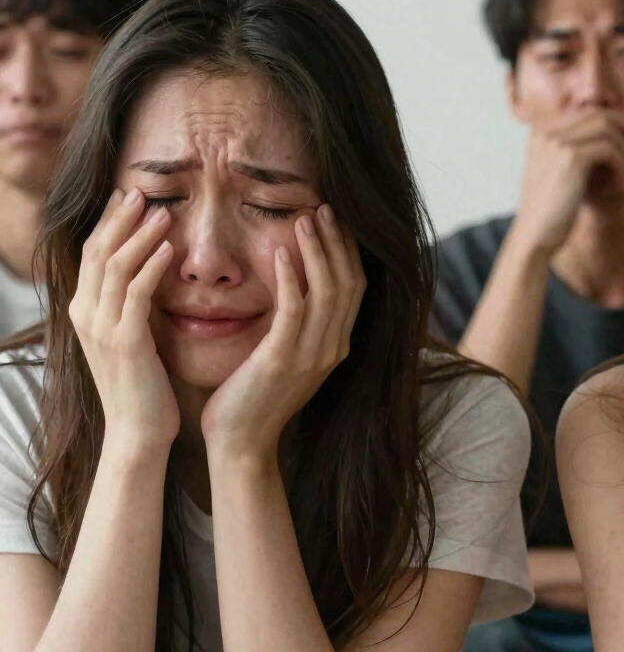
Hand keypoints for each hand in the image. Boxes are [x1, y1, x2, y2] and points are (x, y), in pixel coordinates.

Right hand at [69, 187, 178, 448]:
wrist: (138, 433)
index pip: (93, 254)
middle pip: (98, 251)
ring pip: (115, 266)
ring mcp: (102, 328)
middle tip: (141, 191)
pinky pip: (137, 294)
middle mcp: (86, 315)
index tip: (130, 197)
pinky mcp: (126, 341)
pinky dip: (151, 267)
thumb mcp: (132, 340)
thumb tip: (152, 275)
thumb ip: (134, 308)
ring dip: (139, 235)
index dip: (110, 223)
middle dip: (119, 219)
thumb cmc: (143, 388)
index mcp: (85, 312)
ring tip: (162, 211)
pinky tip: (170, 248)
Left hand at [200, 204, 364, 456]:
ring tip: (305, 218)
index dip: (347, 251)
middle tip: (324, 207)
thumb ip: (297, 327)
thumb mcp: (285, 358)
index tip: (334, 220)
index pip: (354, 288)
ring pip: (328, 291)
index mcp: (336, 347)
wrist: (240, 444)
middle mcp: (333, 349)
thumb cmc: (253, 399)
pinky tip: (281, 251)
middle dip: (338, 242)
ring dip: (317, 250)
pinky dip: (292, 277)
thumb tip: (295, 291)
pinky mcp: (284, 359)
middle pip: (349, 283)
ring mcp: (312, 355)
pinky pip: (295, 309)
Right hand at [513, 110, 623, 254]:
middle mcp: (547, 132)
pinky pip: (610, 150)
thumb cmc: (550, 213)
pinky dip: (623, 166)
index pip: (585, 112)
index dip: (614, 120)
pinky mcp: (571, 158)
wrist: (534, 237)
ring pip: (608, 129)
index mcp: (541, 133)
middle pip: (598, 114)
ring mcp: (557, 142)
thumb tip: (611, 142)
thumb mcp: (561, 175)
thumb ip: (577, 154)